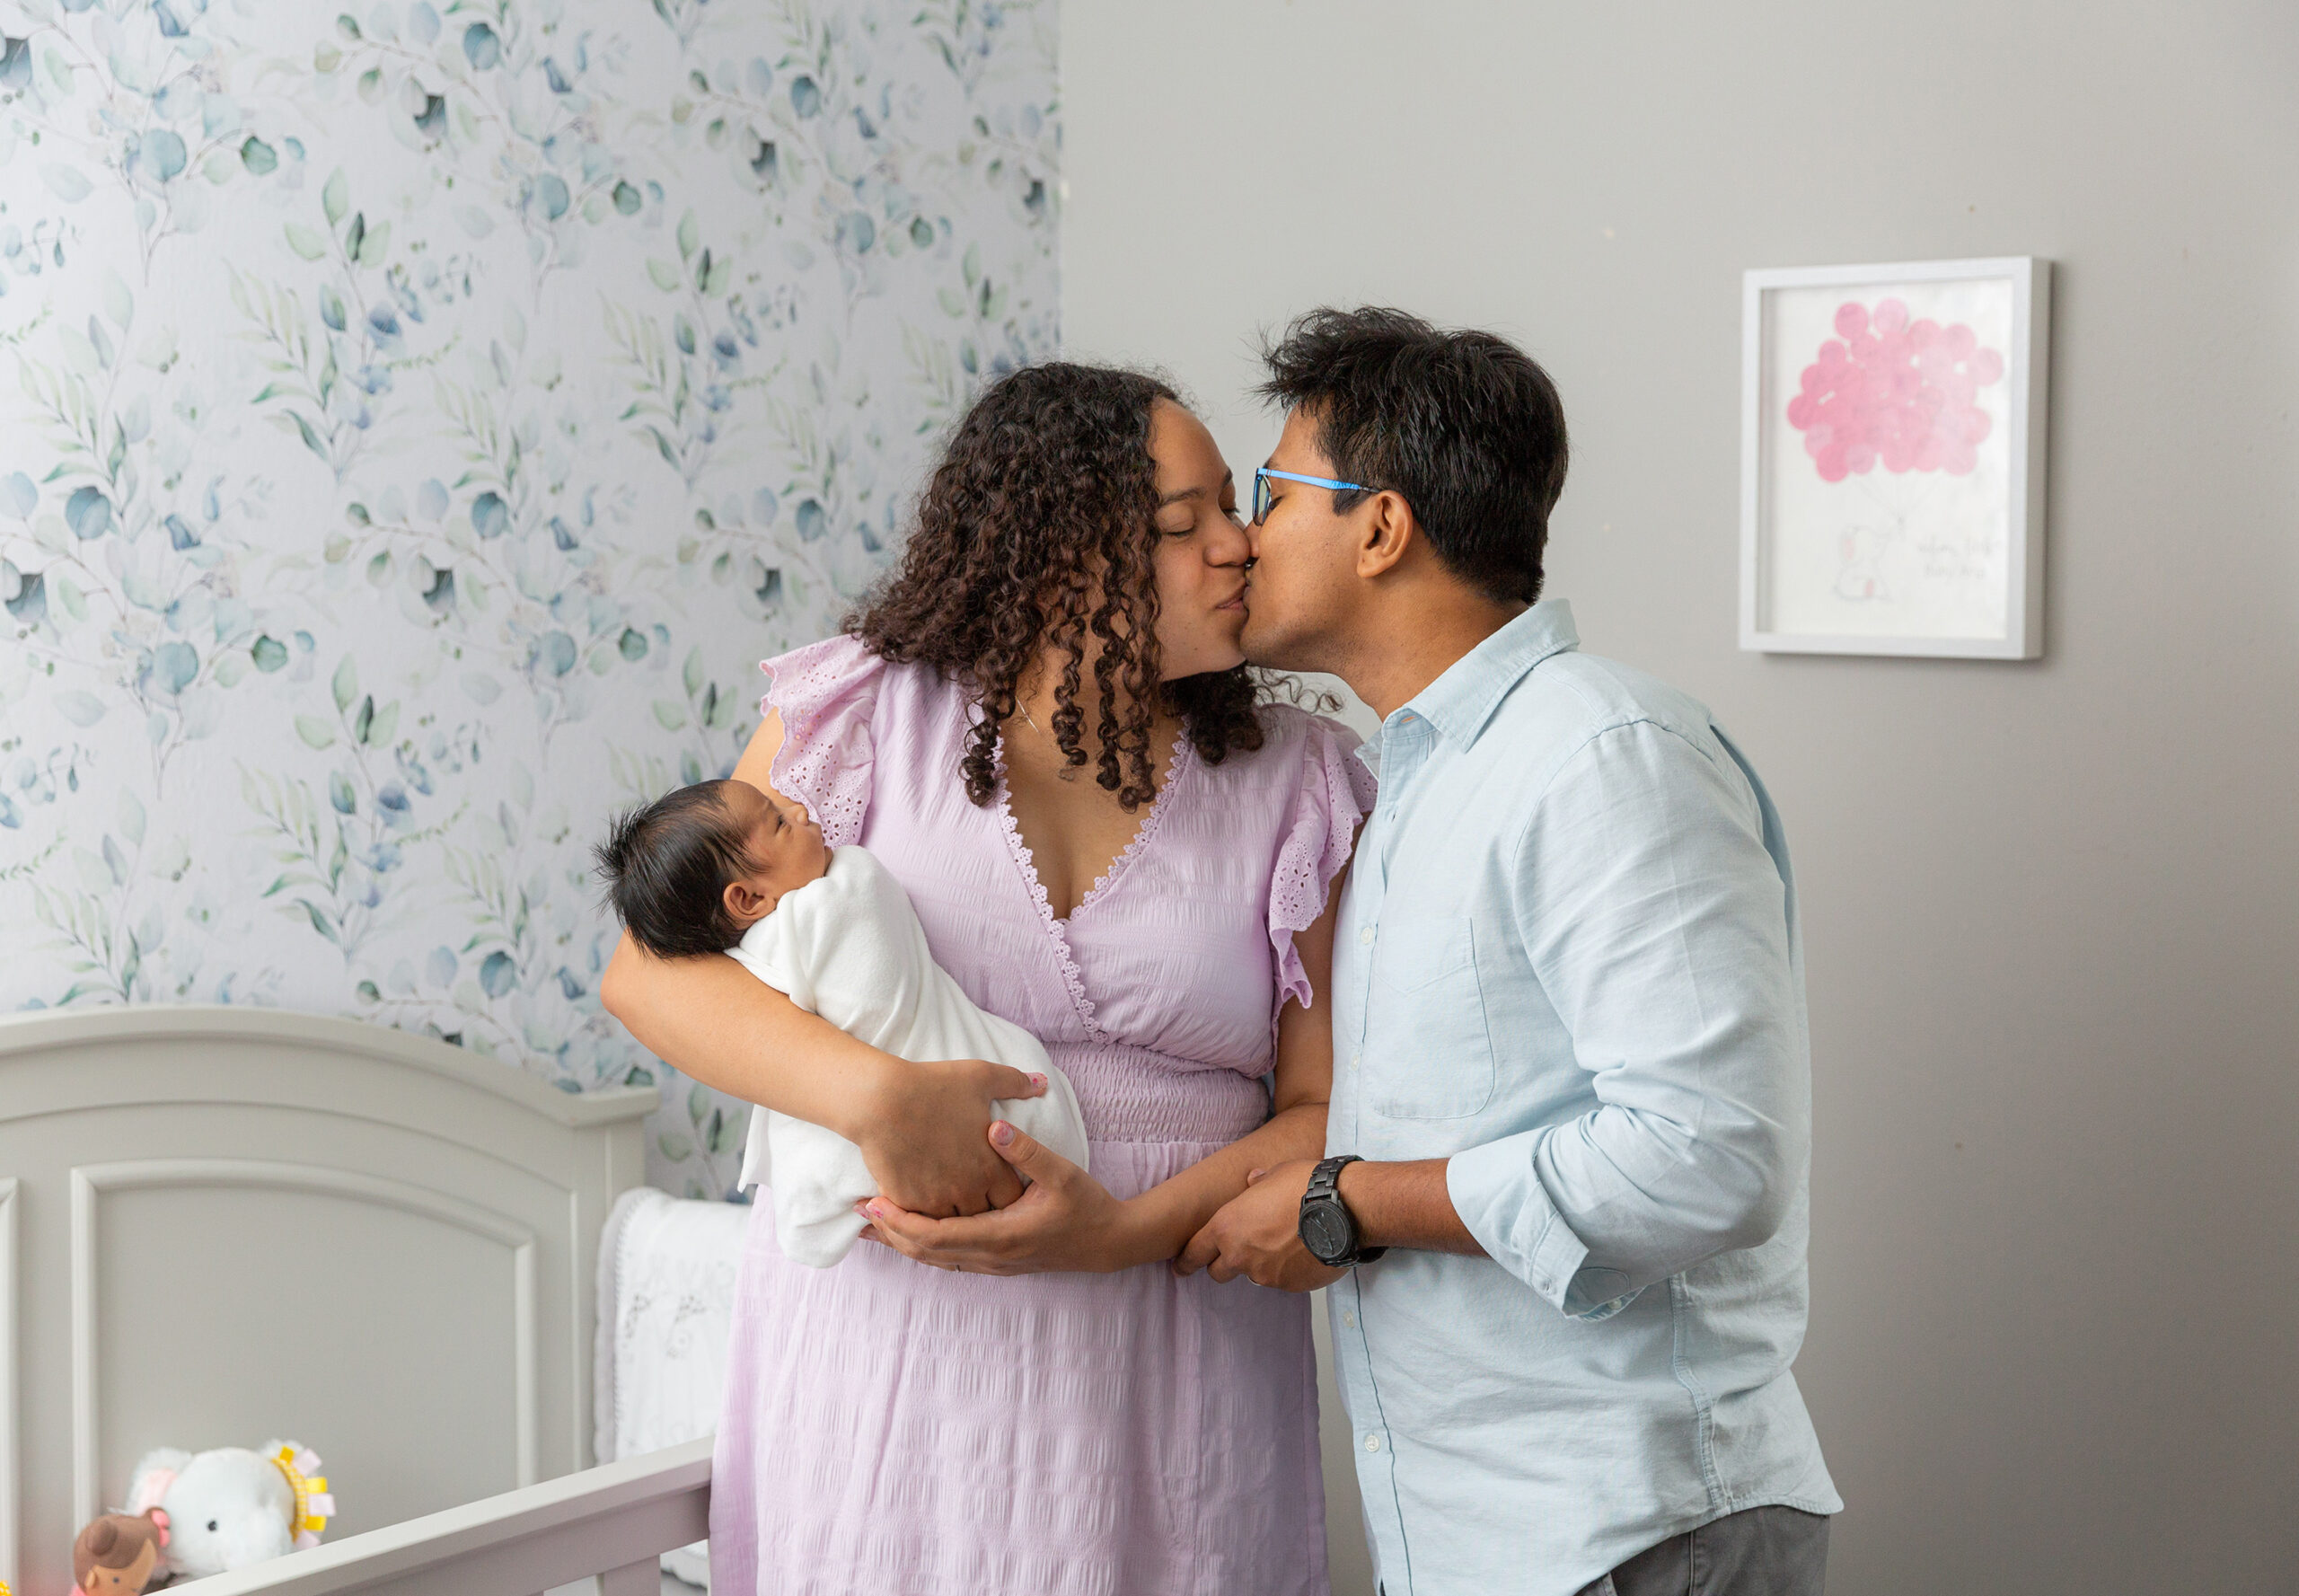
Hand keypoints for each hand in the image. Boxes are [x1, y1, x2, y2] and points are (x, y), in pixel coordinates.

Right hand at [852, 1059, 1046, 1216]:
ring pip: (951, 1225)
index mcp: (989, 1167)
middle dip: (982, 1211)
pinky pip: (919, 1222)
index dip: (1008, 1196)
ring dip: (952, 1217)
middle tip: (976, 1202)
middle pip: (983, 1218)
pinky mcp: (906, 1203)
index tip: (1000, 1188)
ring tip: (951, 1210)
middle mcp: (966, 1190)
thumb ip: (1015, 1083)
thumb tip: (1041, 1082)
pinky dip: (922, 1217)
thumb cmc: (932, 1085)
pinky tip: (922, 1211)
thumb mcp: (980, 1077)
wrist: (881, 1099)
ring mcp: (935, 1200)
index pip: (1011, 1199)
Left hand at [860, 1120, 1149, 1274]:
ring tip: (872, 1223)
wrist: (1108, 1243)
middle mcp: (990, 1257)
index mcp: (1000, 1235)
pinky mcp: (996, 1264)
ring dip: (902, 1242)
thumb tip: (992, 1127)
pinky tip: (910, 1234)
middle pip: (925, 1252)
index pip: (936, 1235)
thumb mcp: (1061, 1173)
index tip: (872, 1201)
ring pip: (934, 1260)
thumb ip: (1025, 1151)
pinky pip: (948, 1259)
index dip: (900, 1220)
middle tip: (858, 1211)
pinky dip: (923, 1247)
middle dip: (890, 1233)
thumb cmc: (1085, 1207)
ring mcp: (992, 1265)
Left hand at [1174, 1161, 1344, 1291]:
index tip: (1181, 1267)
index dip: (1186, 1261)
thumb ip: (1257, 1184)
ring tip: (1284, 1244)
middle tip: (1238, 1252)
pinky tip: (1304, 1251)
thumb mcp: (1274, 1174)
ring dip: (1261, 1265)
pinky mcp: (1290, 1286)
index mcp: (1228, 1227)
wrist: (1342, 1210)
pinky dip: (1287, 1271)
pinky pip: (1282, 1281)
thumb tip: (1254, 1180)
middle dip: (1224, 1265)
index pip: (1195, 1252)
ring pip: (1254, 1276)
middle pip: (1218, 1273)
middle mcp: (1241, 1255)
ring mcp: (1266, 1275)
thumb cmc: (1306, 1187)